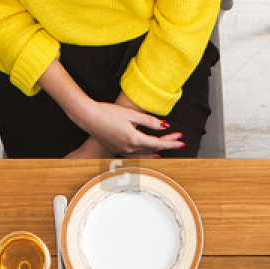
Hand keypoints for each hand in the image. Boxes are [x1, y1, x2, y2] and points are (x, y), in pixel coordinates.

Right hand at [68, 100, 182, 156]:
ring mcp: (122, 151)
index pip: (158, 143)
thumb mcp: (131, 114)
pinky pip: (136, 155)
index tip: (181, 141)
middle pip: (153, 149)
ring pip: (145, 153)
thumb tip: (164, 126)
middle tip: (179, 140)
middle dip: (168, 144)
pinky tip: (150, 154)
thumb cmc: (107, 113)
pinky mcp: (117, 150)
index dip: (171, 142)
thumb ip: (149, 121)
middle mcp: (129, 148)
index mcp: (134, 138)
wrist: (88, 117)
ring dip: (158, 150)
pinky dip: (146, 154)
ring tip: (167, 147)